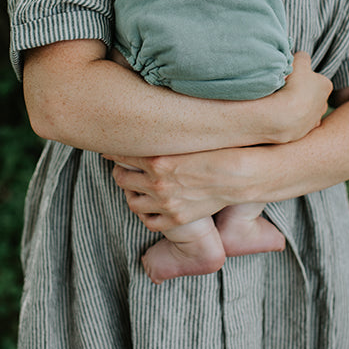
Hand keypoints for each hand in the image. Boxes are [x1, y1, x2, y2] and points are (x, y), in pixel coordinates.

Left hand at [105, 146, 257, 232]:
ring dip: (131, 193)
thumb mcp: (185, 140)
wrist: (238, 175)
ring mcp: (165, 204)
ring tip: (134, 186)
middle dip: (119, 171)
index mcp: (157, 160)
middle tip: (121, 166)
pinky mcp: (175, 219)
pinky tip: (150, 205)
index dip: (114, 151)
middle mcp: (157, 183)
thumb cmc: (215, 151)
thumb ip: (163, 138)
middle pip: (122, 178)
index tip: (110, 147)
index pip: (122, 155)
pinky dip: (146, 214)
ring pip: (132, 201)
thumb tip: (147, 127)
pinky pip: (149, 221)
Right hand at [263, 51, 331, 142]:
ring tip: (279, 103)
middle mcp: (323, 105)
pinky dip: (288, 120)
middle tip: (284, 89)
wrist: (283, 116)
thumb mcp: (298, 62)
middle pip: (310, 94)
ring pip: (303, 110)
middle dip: (300, 92)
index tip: (292, 76)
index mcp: (325, 85)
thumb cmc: (293, 86)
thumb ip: (302, 57)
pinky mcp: (301, 134)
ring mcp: (313, 121)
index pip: (314, 77)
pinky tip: (278, 115)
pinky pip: (294, 124)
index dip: (302, 75)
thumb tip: (301, 57)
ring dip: (294, 107)